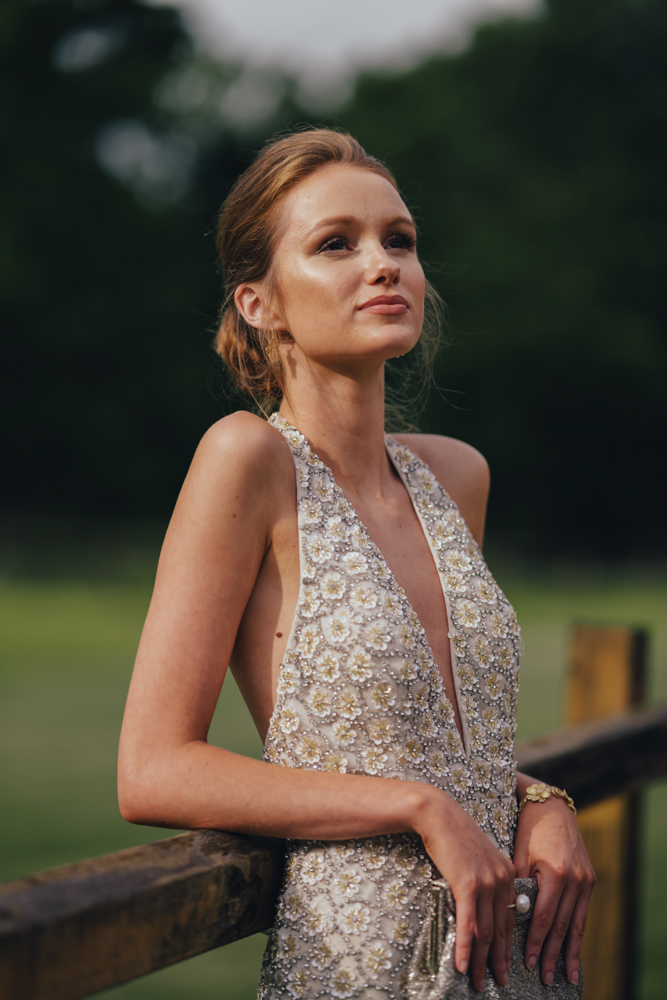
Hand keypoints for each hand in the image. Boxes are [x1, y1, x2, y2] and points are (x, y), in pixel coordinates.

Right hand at [416, 788, 516, 992]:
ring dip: (481, 961)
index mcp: (507, 874)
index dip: (506, 946)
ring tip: (477, 982)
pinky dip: (465, 948)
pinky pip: (468, 924)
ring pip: (485, 932)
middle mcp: (502, 881)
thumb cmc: (453, 834)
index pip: (510, 918)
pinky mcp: (468, 884)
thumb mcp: (477, 857)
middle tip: (496, 983)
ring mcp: (486, 883)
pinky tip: (462, 965)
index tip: (504, 965)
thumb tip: (481, 905)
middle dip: (497, 961)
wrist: (438, 814)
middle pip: (500, 930)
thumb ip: (485, 879)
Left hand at [513, 789, 594, 986]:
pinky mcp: (589, 879)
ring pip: (576, 924)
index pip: (544, 917)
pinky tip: (574, 951)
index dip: (536, 942)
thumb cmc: (528, 830)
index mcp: (555, 874)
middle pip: (562, 925)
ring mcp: (585, 880)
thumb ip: (520, 888)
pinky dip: (577, 933)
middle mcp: (574, 879)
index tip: (528, 962)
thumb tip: (514, 919)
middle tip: (545, 978)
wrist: (551, 807)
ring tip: (565, 976)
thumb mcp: (519, 857)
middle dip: (553, 954)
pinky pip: (582, 912)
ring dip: (569, 951)